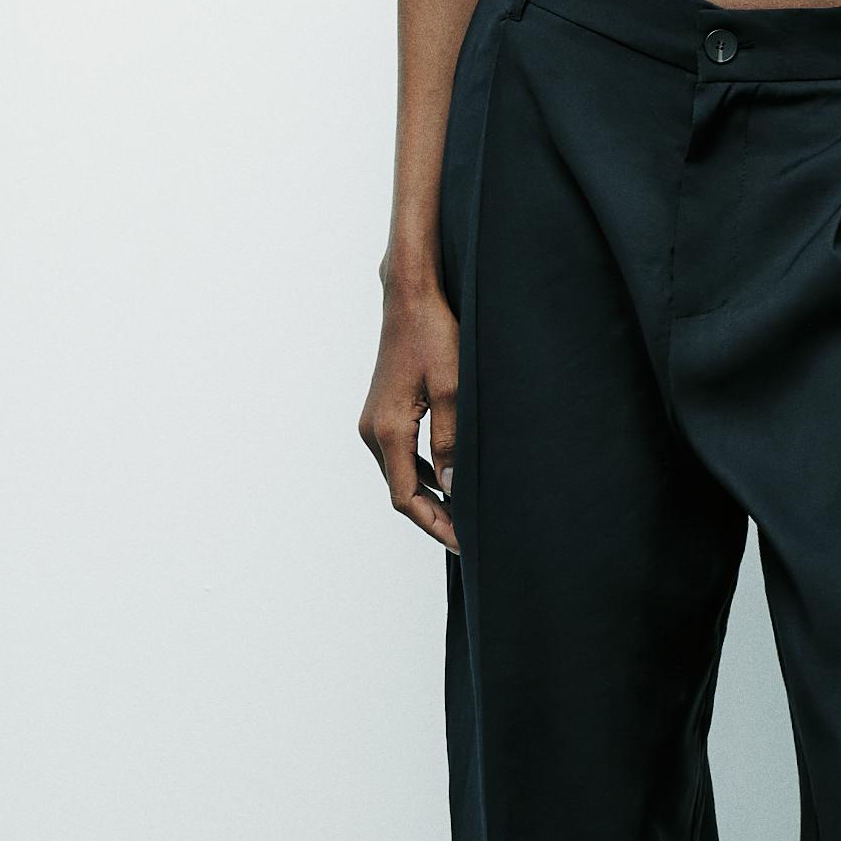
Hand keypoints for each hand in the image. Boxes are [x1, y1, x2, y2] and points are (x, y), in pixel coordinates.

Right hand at [359, 283, 461, 550]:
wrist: (410, 298)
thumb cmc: (434, 336)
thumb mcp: (454, 390)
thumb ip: (452, 443)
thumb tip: (454, 490)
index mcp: (387, 430)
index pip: (406, 497)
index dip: (434, 525)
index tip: (462, 542)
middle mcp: (372, 430)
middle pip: (400, 491)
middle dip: (432, 517)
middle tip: (467, 536)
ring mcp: (373, 421)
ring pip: (400, 474)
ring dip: (429, 497)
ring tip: (463, 513)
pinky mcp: (382, 412)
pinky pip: (401, 455)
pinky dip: (423, 473)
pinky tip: (450, 479)